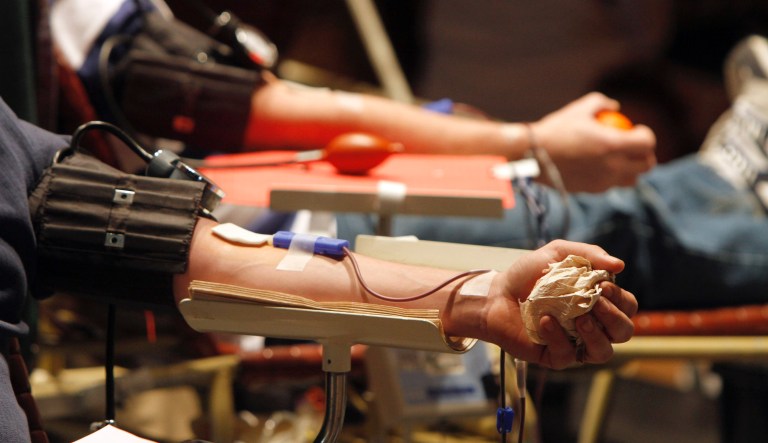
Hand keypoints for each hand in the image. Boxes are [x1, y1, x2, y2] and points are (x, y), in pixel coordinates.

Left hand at [486, 239, 636, 368]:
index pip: (627, 306)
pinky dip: (557, 337)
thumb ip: (588, 254)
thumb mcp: (557, 254)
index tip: (602, 285)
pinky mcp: (554, 356)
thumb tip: (619, 265)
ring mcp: (575, 343)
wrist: (495, 294)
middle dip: (614, 318)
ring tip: (580, 319)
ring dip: (596, 335)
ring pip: (603, 352)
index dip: (621, 299)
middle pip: (623, 332)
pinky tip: (545, 321)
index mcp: (598, 301)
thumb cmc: (527, 275)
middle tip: (595, 302)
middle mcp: (592, 325)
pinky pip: (567, 355)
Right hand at [531, 92, 656, 192]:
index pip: (647, 143)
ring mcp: (603, 181)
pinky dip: (611, 177)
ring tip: (619, 159)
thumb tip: (615, 107)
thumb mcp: (578, 109)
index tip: (637, 130)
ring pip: (631, 180)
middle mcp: (612, 166)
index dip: (646, 135)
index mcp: (612, 145)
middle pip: (646, 165)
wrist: (533, 157)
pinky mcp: (591, 190)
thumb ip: (601, 103)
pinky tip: (599, 167)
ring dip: (631, 169)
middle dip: (645, 155)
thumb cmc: (555, 130)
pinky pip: (611, 185)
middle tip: (634, 147)